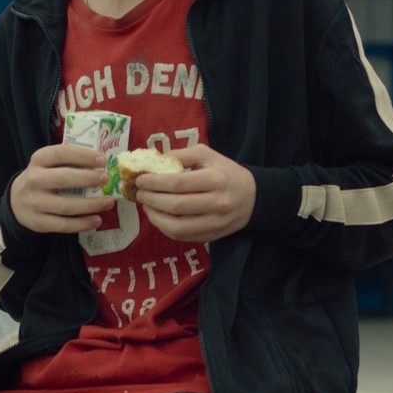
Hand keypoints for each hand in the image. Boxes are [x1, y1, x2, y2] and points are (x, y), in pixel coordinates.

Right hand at [8, 143, 115, 232]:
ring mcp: (35, 203)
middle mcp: (34, 180)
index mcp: (39, 160)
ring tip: (109, 202)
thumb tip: (103, 163)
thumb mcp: (49, 164)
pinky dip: (82, 223)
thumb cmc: (43, 178)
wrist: (17, 201)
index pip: (60, 153)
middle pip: (62, 179)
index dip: (82, 156)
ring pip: (65, 205)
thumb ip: (70, 161)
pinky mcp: (38, 222)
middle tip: (106, 179)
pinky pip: (63, 225)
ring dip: (90, 205)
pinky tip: (96, 220)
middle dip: (87, 178)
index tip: (102, 159)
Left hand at [132, 143, 256, 242]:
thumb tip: (152, 161)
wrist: (252, 197)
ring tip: (147, 207)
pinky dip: (165, 228)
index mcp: (215, 179)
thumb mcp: (207, 155)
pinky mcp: (212, 235)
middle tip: (139, 194)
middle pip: (176, 206)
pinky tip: (159, 217)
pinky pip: (182, 237)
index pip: (178, 183)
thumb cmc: (226, 172)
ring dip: (155, 218)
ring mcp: (215, 223)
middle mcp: (217, 203)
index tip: (140, 180)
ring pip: (177, 227)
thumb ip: (181, 155)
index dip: (154, 183)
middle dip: (151, 200)